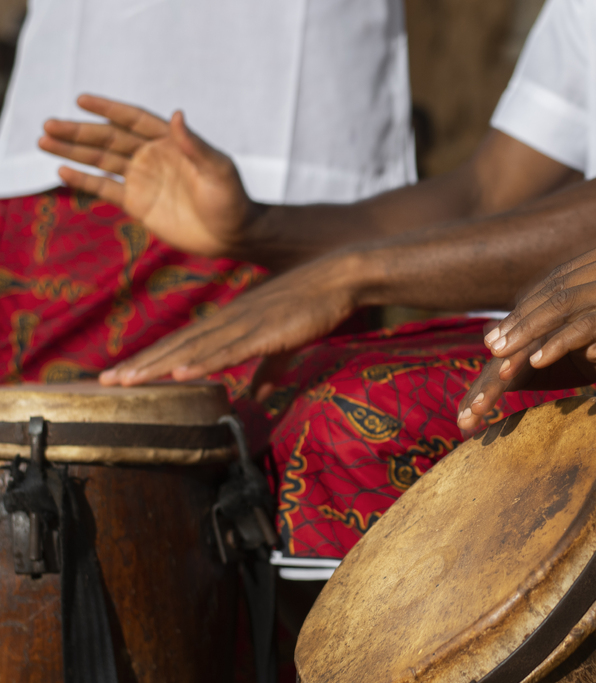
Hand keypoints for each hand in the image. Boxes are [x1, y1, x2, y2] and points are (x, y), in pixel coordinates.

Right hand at [38, 94, 257, 257]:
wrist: (233, 236)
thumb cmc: (232, 200)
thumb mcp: (218, 170)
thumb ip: (195, 145)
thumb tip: (177, 115)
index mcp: (171, 142)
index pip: (133, 119)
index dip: (108, 109)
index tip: (82, 99)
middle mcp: (153, 157)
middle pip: (109, 138)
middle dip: (79, 131)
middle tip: (49, 124)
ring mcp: (143, 179)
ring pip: (102, 160)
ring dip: (74, 151)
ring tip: (43, 140)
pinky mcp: (138, 204)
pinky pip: (106, 189)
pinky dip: (84, 180)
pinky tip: (62, 170)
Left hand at [98, 255, 359, 386]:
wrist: (340, 277)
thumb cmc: (314, 305)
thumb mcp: (285, 342)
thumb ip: (270, 369)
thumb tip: (258, 396)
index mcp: (231, 320)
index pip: (183, 344)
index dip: (151, 360)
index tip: (120, 377)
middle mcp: (229, 319)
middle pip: (177, 346)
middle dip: (141, 365)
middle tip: (105, 383)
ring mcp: (246, 323)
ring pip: (194, 349)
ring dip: (159, 365)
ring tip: (127, 381)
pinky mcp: (267, 331)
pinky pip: (230, 350)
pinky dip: (204, 361)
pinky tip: (181, 372)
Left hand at [455, 233, 595, 428]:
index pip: (561, 277)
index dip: (529, 306)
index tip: (507, 331)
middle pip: (553, 289)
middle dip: (518, 321)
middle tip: (489, 348)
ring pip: (562, 305)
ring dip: (526, 334)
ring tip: (500, 358)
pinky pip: (588, 324)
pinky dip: (557, 342)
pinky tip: (537, 361)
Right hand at [456, 335, 595, 433]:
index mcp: (556, 320)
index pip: (532, 338)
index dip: (518, 357)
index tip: (505, 379)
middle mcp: (532, 331)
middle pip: (504, 355)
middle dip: (488, 382)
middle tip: (472, 410)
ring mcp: (521, 348)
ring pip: (495, 368)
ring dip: (477, 393)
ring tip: (463, 421)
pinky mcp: (518, 363)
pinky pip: (496, 379)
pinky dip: (480, 397)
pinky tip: (464, 423)